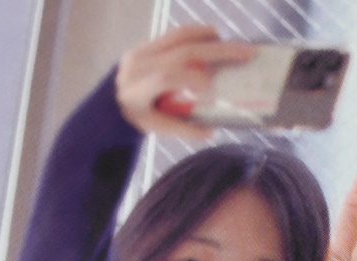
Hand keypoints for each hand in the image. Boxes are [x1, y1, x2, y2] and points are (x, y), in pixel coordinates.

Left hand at [115, 25, 253, 139]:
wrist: (111, 100)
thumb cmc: (136, 116)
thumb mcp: (155, 127)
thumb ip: (182, 128)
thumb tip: (212, 131)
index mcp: (138, 88)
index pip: (167, 77)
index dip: (192, 78)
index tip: (211, 87)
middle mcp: (139, 64)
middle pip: (182, 53)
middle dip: (216, 52)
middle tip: (244, 52)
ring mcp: (142, 50)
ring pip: (179, 37)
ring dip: (207, 37)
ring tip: (229, 41)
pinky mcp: (147, 43)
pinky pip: (174, 34)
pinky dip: (195, 34)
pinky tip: (212, 37)